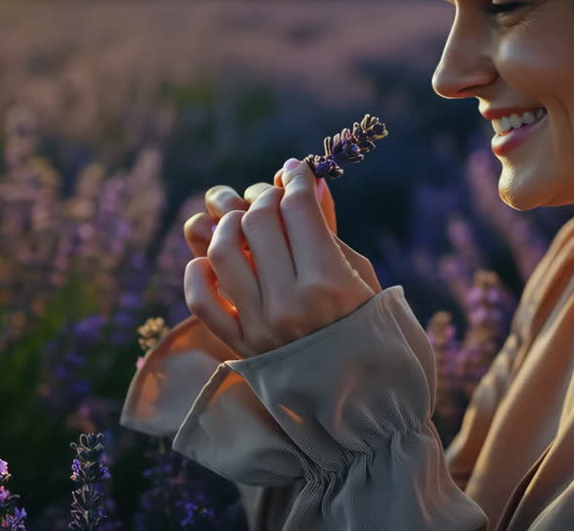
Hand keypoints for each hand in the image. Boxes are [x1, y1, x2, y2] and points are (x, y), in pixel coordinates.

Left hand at [184, 158, 380, 357]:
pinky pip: (200, 299)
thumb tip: (310, 182)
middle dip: (266, 199)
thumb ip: (330, 231)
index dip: (296, 180)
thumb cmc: (372, 332)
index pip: (298, 209)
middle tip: (277, 199)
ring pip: (223, 251)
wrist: (362, 402)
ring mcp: (260, 327)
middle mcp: (290, 304)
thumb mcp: (364, 278)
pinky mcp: (239, 347)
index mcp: (330, 283)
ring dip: (231, 225)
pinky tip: (216, 262)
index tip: (296, 171)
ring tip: (246, 225)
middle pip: (258, 222)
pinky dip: (200, 272)